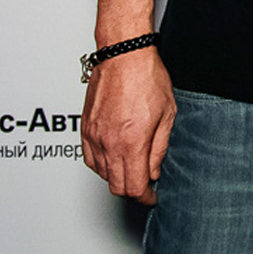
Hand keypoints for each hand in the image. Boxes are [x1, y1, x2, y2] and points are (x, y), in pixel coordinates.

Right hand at [80, 47, 174, 205]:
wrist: (124, 56)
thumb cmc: (147, 78)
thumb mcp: (167, 115)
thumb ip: (159, 148)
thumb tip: (153, 170)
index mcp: (131, 143)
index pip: (133, 187)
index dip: (145, 196)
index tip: (151, 196)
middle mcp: (109, 143)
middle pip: (116, 185)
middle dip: (132, 190)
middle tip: (144, 184)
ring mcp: (94, 137)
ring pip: (101, 174)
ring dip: (117, 176)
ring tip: (133, 166)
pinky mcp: (85, 129)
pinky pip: (90, 159)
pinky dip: (102, 165)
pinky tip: (114, 158)